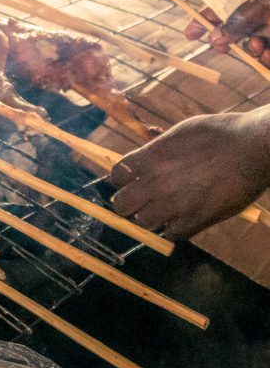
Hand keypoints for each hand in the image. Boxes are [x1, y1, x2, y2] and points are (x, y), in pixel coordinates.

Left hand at [109, 109, 269, 238]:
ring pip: (143, 222)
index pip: (116, 175)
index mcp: (148, 158)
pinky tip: (183, 218)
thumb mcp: (178, 133)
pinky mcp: (196, 220)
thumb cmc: (218, 133)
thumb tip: (146, 158)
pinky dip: (175, 228)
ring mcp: (174, 204)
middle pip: (121, 204)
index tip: (130, 180)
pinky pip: (172, 234)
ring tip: (164, 209)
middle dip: (128, 202)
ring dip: (150, 217)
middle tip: (142, 199)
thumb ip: (157, 150)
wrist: (251, 147)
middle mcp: (155, 183)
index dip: (121, 179)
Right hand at [184, 0, 269, 64]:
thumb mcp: (265, 4)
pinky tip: (269, 54)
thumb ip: (240, 19)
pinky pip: (265, 58)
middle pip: (233, 30)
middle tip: (223, 49)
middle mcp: (260, 13)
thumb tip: (213, 38)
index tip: (189, 35)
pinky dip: (265, 60)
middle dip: (228, 41)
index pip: (220, 5)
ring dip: (251, 51)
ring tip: (260, 47)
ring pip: (250, 46)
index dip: (203, 19)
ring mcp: (269, 30)